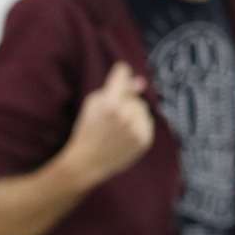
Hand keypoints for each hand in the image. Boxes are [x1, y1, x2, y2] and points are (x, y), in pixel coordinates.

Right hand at [64, 62, 155, 186]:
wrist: (87, 162)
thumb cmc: (87, 130)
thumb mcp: (92, 104)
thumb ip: (116, 90)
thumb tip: (141, 82)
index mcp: (109, 104)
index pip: (122, 73)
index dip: (120, 72)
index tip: (119, 72)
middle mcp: (125, 116)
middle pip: (134, 95)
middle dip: (124, 101)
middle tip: (109, 117)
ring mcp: (136, 130)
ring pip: (142, 108)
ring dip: (132, 113)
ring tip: (116, 127)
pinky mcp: (144, 141)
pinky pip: (147, 122)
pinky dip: (137, 125)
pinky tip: (124, 134)